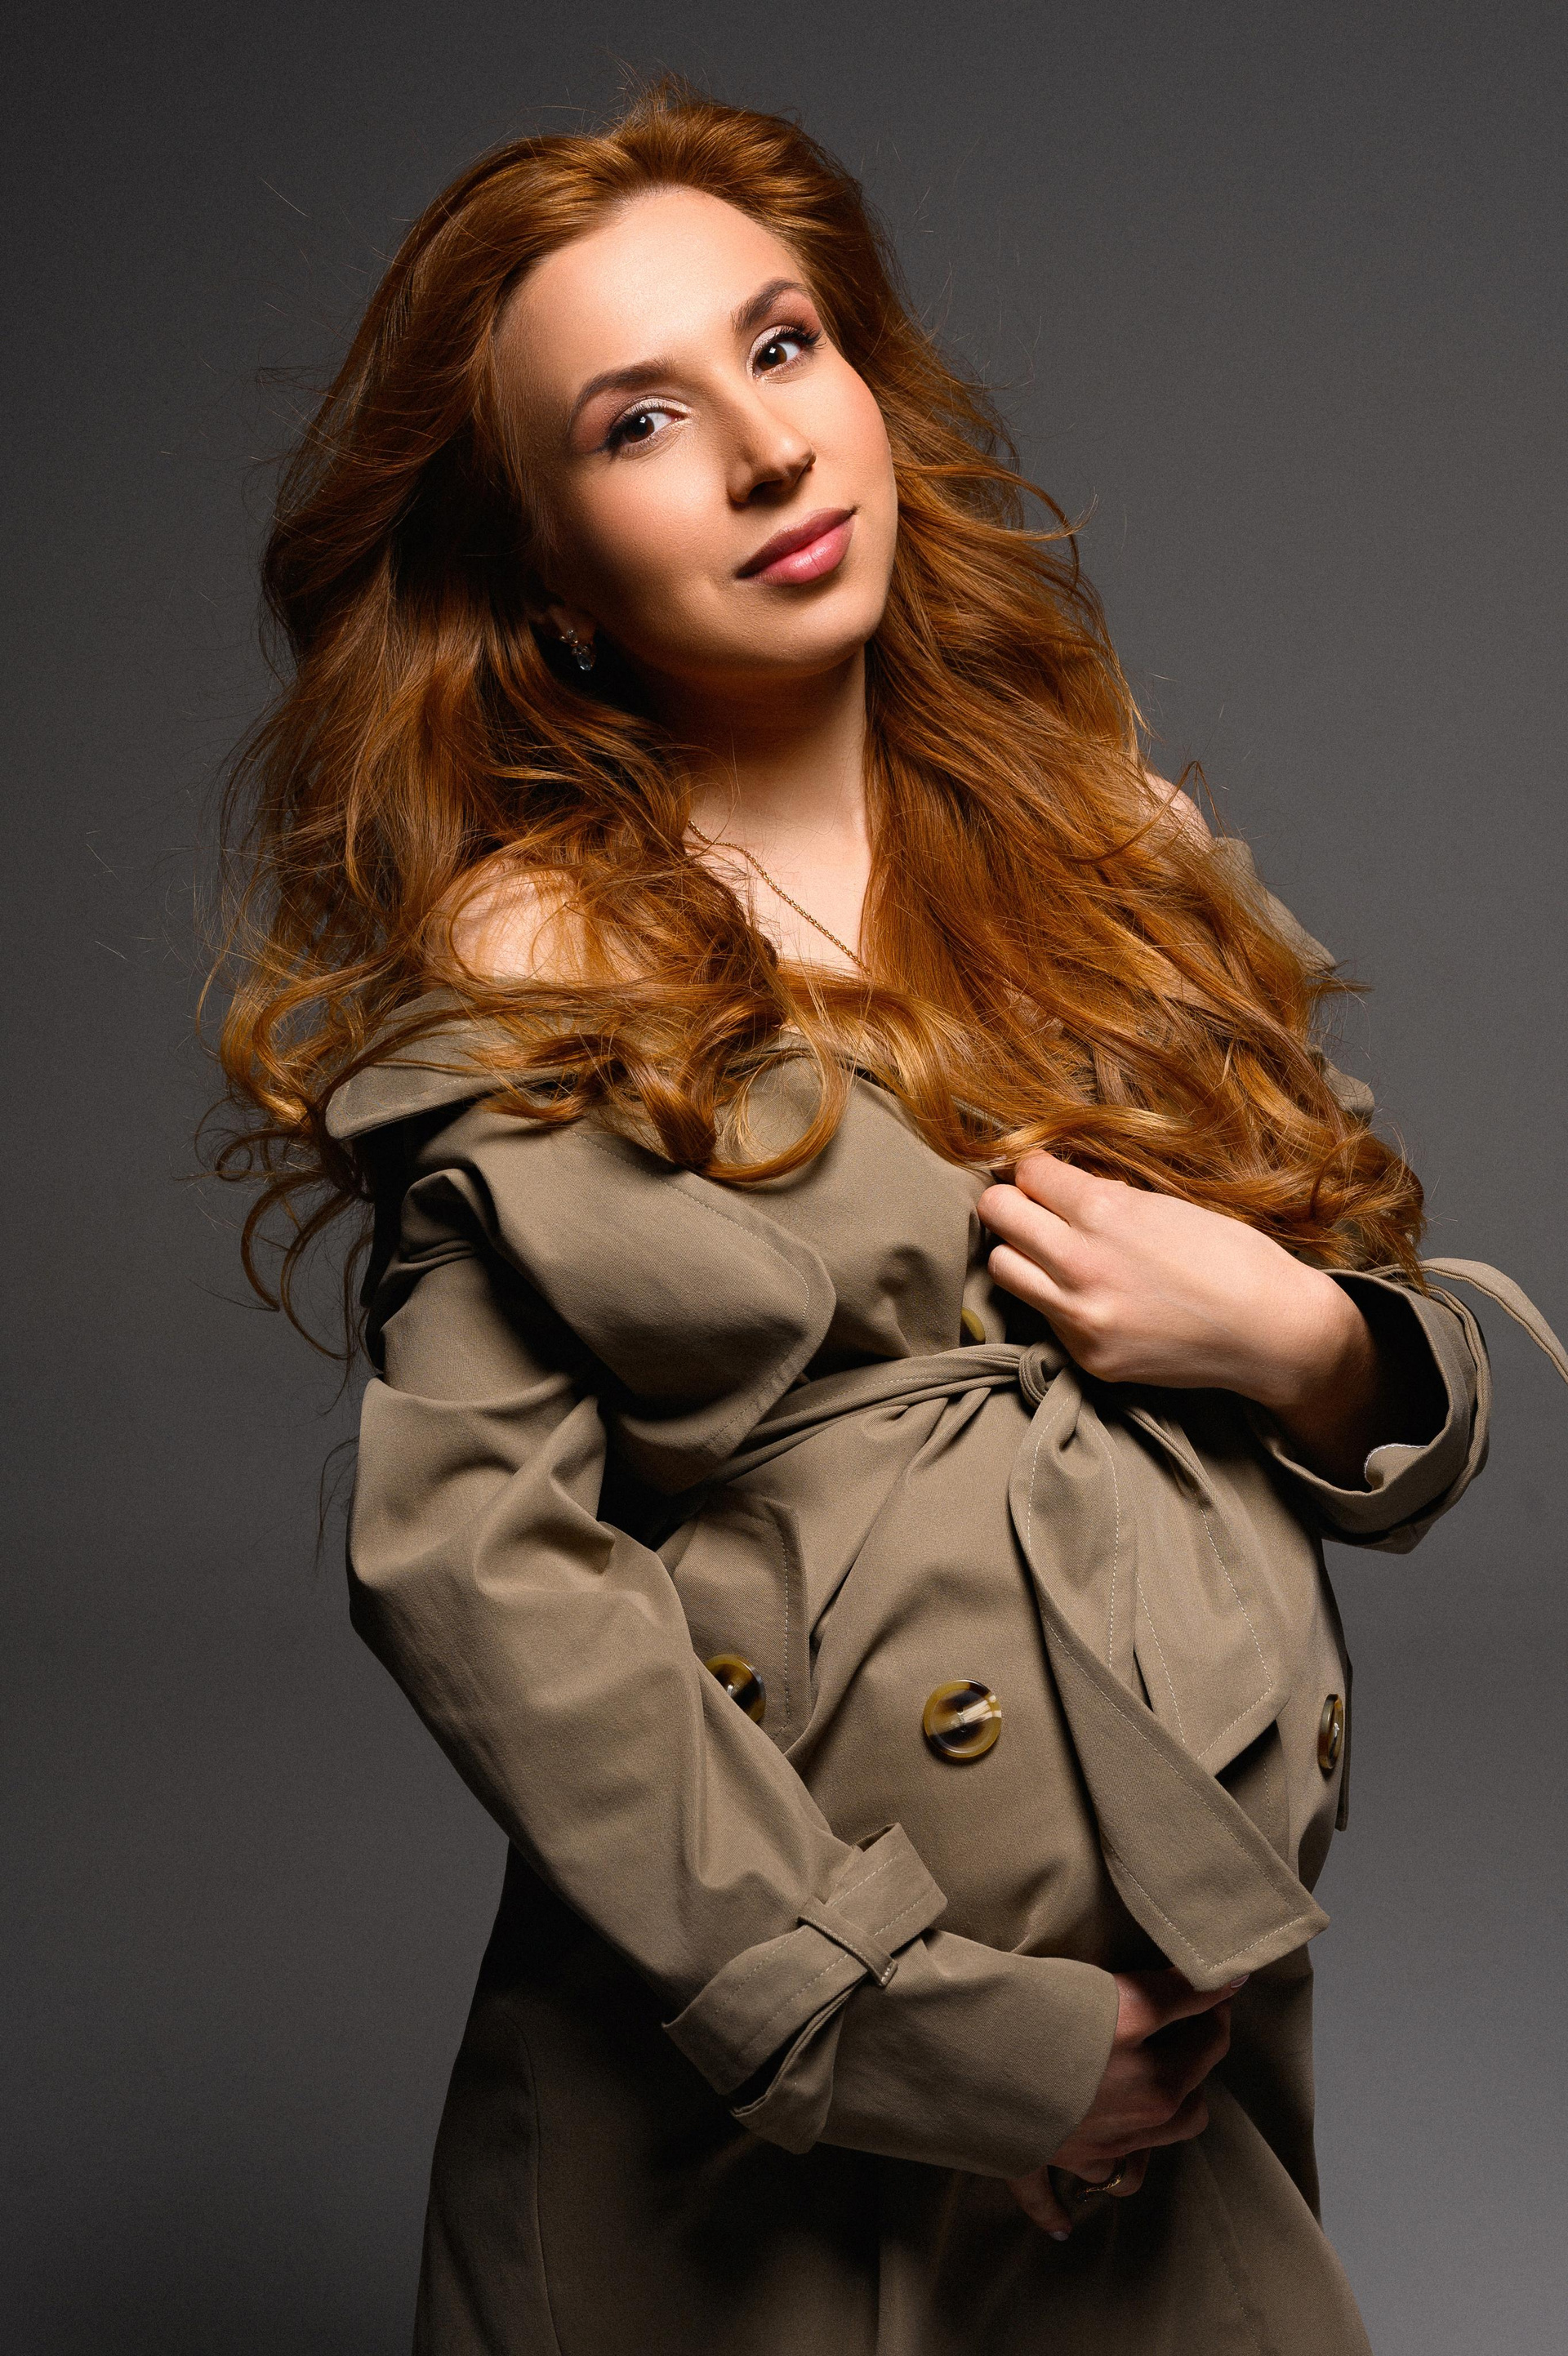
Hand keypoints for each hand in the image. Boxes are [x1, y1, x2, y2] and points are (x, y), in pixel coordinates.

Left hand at [977, 1151, 1386, 1484]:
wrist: (1272, 1332)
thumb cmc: (1231, 1257)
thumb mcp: (1165, 1205)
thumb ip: (1104, 1197)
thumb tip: (1057, 1186)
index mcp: (1104, 1212)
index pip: (1027, 1172)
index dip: (1037, 1169)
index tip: (1048, 1176)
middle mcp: (1080, 1263)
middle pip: (997, 1213)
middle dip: (1013, 1203)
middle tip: (1035, 1208)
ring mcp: (1080, 1316)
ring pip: (1002, 1267)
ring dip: (1020, 1254)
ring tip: (1053, 1254)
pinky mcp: (1088, 1356)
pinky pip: (1043, 1316)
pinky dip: (1058, 1301)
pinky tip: (1096, 1298)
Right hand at [1006, 1967, 1242, 2237]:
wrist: (975, 2054)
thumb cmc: (1050, 2017)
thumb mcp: (1123, 1996)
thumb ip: (1177, 1993)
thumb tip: (1229, 1983)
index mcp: (1158, 2083)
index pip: (1209, 2042)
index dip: (1214, 2008)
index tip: (1210, 1987)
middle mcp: (1129, 2124)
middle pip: (1189, 2109)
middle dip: (1191, 2071)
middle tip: (1177, 2031)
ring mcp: (1085, 2149)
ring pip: (1137, 2163)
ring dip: (1145, 2141)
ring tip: (1143, 2103)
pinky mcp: (1038, 2159)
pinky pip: (1048, 2199)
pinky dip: (1055, 2210)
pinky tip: (1063, 2226)